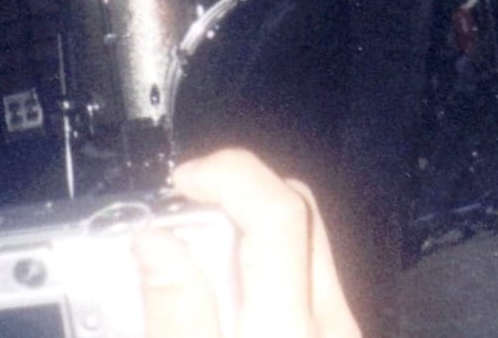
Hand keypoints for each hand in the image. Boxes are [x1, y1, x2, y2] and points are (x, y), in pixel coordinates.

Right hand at [134, 147, 360, 337]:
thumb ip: (174, 319)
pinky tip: (224, 298)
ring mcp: (342, 333)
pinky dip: (266, 273)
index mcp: (285, 333)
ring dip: (249, 233)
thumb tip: (155, 240)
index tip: (182, 181)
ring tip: (190, 259)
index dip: (229, 175)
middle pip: (299, 214)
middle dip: (236, 195)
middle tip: (177, 215)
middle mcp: (330, 326)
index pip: (279, 213)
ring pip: (305, 247)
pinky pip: (309, 285)